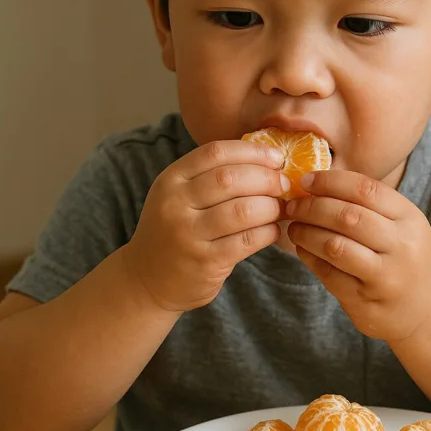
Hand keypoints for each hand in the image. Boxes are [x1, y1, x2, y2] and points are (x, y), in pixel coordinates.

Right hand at [123, 140, 288, 311]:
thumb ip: (210, 177)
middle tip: (284, 185)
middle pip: (230, 179)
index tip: (277, 158)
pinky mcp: (205, 261)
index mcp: (171, 180)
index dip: (252, 151)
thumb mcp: (178, 196)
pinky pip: (248, 240)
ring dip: (271, 207)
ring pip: (243, 210)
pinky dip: (268, 232)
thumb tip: (267, 160)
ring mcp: (189, 234)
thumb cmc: (173, 231)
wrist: (147, 279)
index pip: (215, 153)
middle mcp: (176, 204)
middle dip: (266, 179)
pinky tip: (273, 230)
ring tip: (280, 208)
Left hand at [285, 170, 430, 342]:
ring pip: (335, 246)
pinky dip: (309, 257)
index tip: (306, 180)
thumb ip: (370, 206)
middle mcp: (401, 246)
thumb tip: (318, 184)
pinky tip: (303, 249)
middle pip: (347, 216)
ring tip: (294, 227)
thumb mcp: (403, 226)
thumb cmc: (407, 259)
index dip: (330, 182)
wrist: (429, 310)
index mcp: (410, 219)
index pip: (365, 189)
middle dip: (311, 207)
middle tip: (293, 206)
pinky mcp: (366, 301)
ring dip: (306, 233)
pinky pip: (329, 274)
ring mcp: (385, 276)